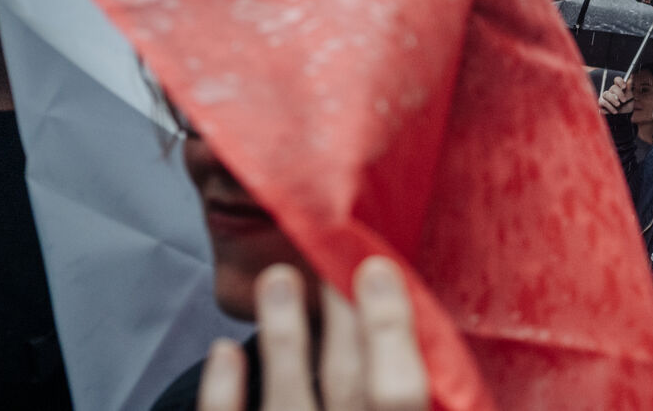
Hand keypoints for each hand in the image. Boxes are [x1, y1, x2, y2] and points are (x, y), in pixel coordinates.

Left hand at [198, 258, 427, 410]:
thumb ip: (408, 387)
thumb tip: (429, 342)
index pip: (400, 392)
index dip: (391, 330)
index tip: (377, 268)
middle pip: (347, 383)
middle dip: (342, 315)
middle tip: (334, 255)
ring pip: (285, 401)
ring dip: (282, 335)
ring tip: (277, 277)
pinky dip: (223, 393)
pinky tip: (224, 350)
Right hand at [598, 76, 634, 115]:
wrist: (624, 116)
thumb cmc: (626, 104)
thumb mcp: (630, 97)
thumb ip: (629, 88)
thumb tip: (630, 78)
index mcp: (619, 87)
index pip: (617, 80)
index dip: (620, 82)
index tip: (624, 87)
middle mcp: (611, 90)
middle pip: (613, 87)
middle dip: (619, 94)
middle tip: (624, 100)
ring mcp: (605, 96)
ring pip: (606, 94)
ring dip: (613, 100)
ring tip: (618, 106)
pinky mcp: (601, 103)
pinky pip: (603, 102)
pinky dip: (609, 107)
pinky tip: (615, 111)